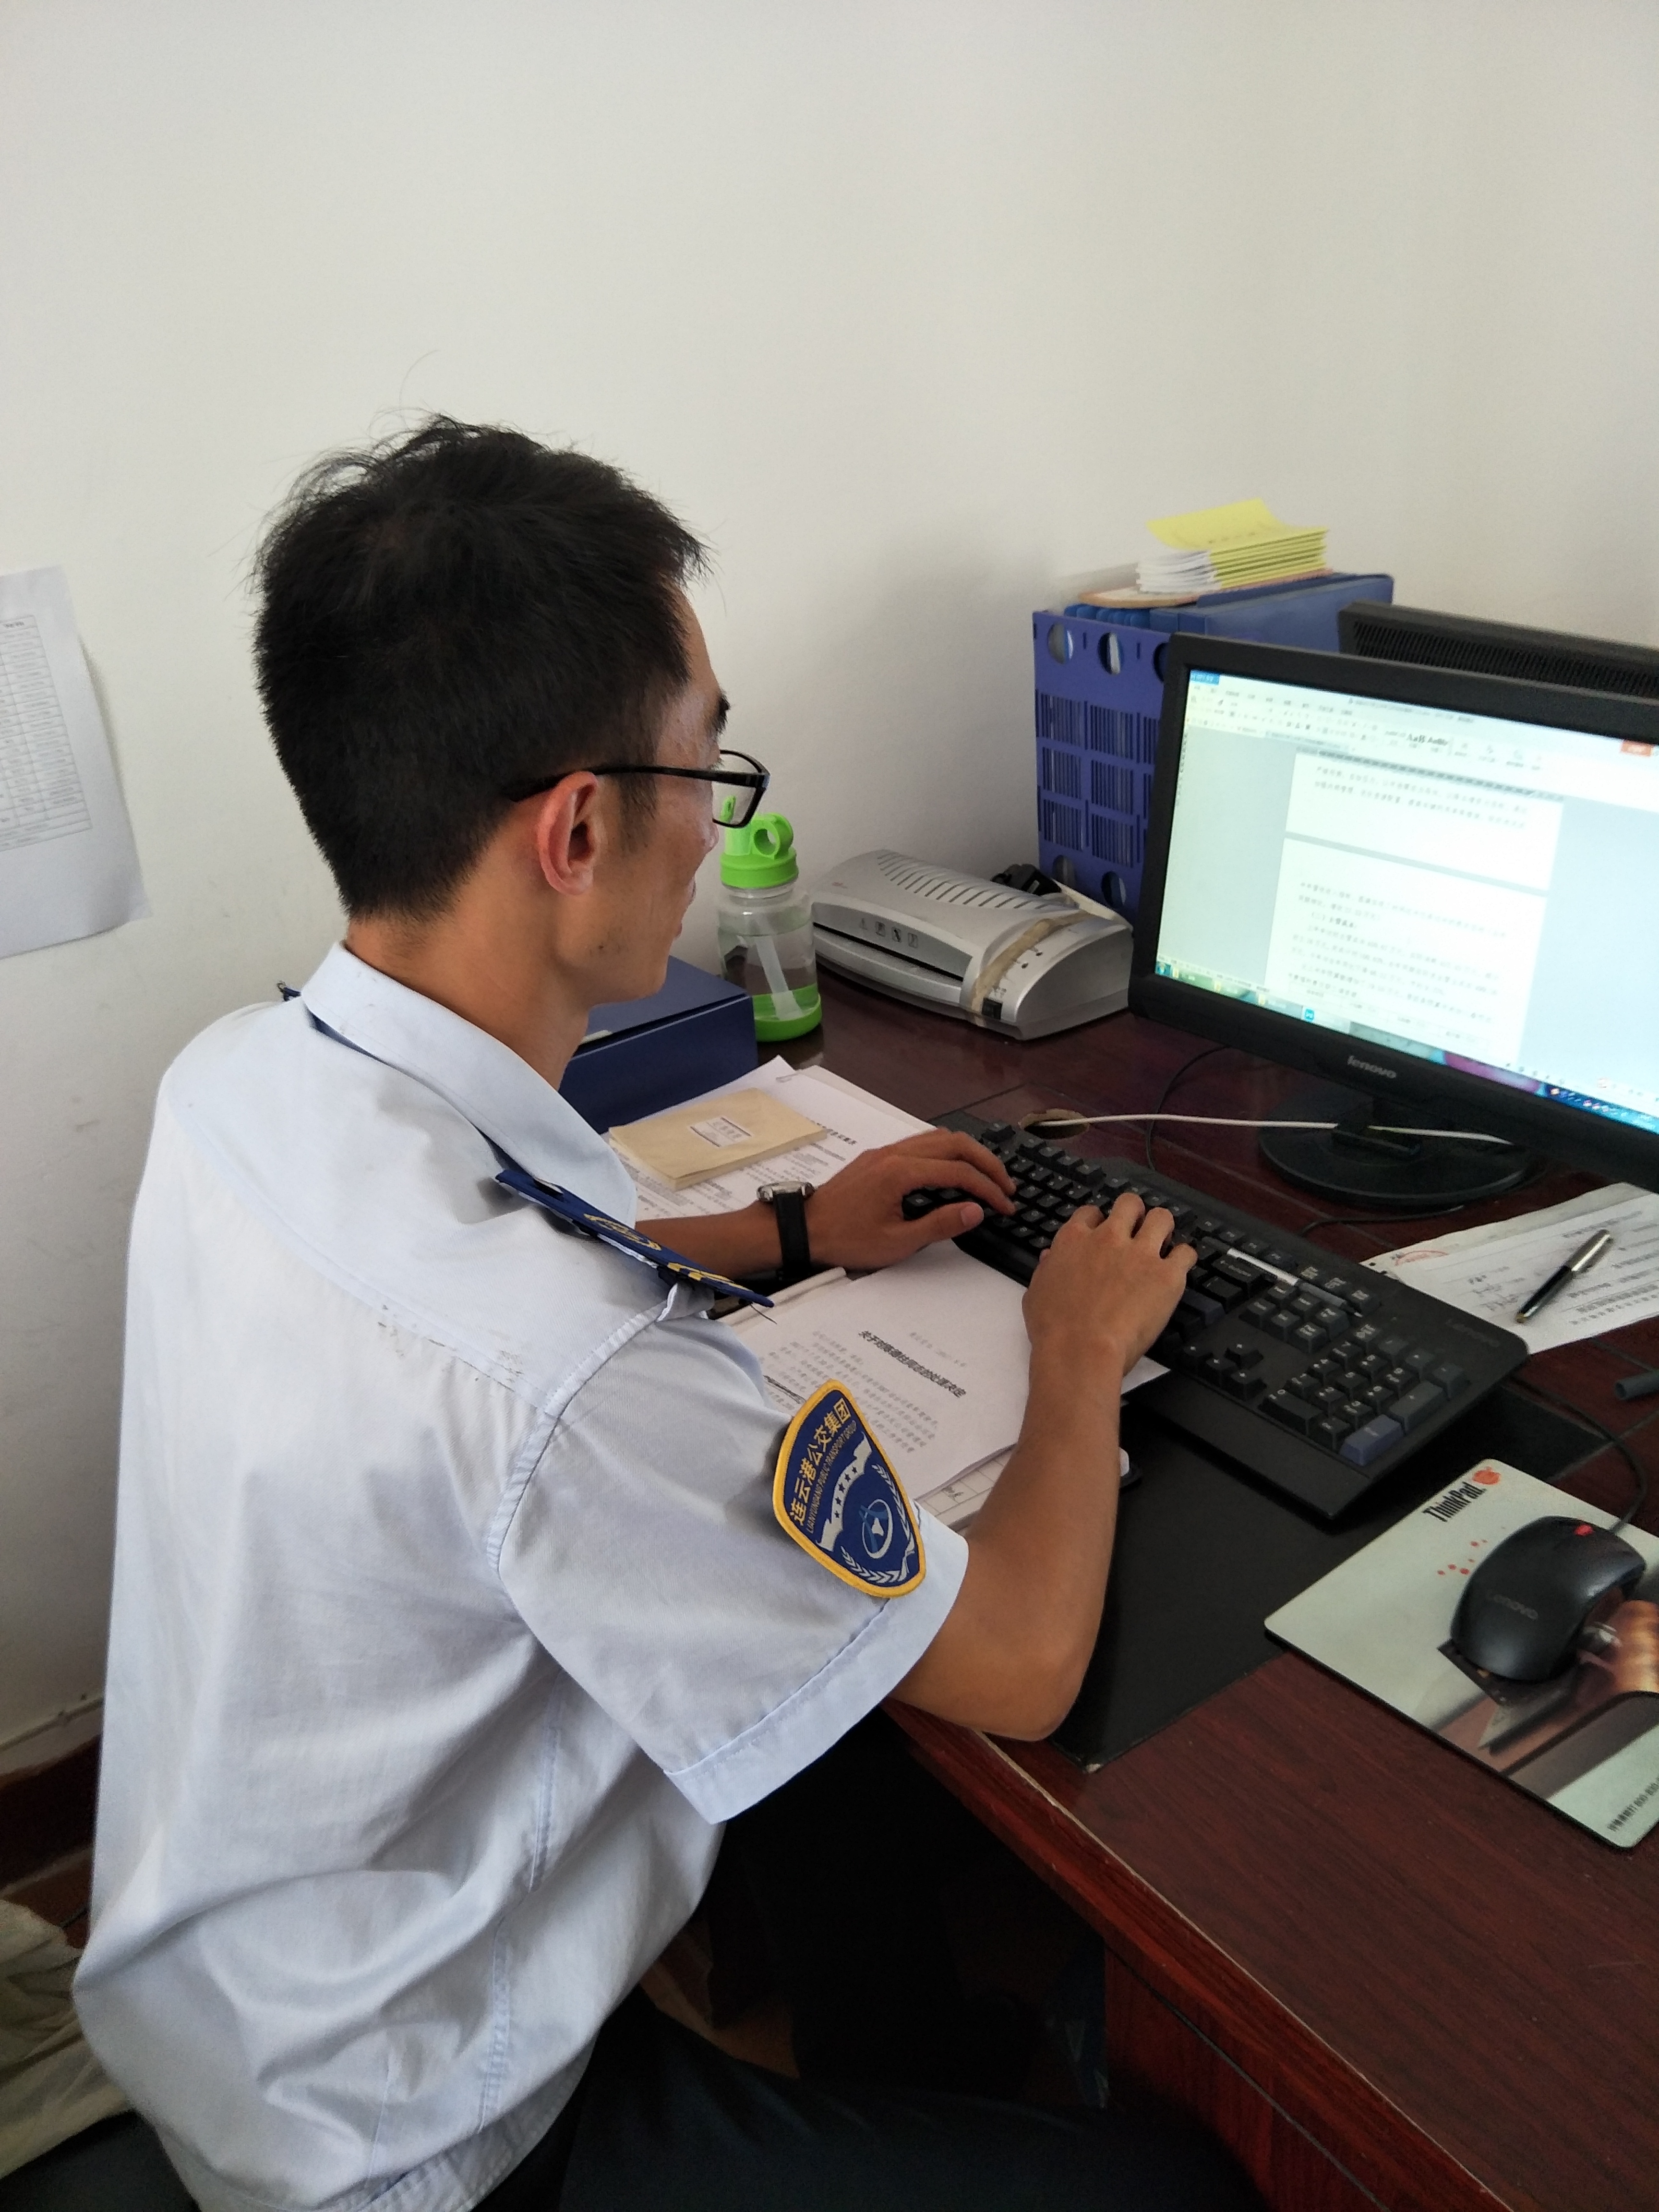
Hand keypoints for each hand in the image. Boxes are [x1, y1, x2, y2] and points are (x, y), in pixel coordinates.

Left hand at [802, 1130, 1015, 1270]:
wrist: (802, 1229)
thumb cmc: (845, 1239)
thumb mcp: (896, 1242)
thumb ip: (939, 1225)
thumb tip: (975, 1210)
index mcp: (900, 1172)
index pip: (958, 1172)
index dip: (987, 1188)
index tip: (1005, 1206)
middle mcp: (894, 1153)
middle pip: (954, 1143)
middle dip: (986, 1162)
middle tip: (1006, 1185)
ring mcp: (884, 1152)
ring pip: (937, 1138)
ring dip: (967, 1153)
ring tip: (986, 1176)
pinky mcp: (877, 1158)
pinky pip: (920, 1143)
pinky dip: (946, 1152)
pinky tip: (953, 1171)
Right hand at [1022, 1192, 1193, 1378]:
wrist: (1080, 1351)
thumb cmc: (1054, 1329)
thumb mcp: (1036, 1292)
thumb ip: (1047, 1269)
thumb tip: (1051, 1257)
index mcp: (1075, 1240)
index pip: (1091, 1212)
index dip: (1099, 1222)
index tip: (1104, 1233)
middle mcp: (1108, 1238)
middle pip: (1130, 1204)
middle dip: (1135, 1214)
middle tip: (1137, 1232)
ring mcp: (1140, 1254)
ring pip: (1162, 1218)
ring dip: (1163, 1229)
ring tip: (1163, 1244)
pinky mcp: (1166, 1275)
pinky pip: (1186, 1252)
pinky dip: (1184, 1259)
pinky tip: (1177, 1270)